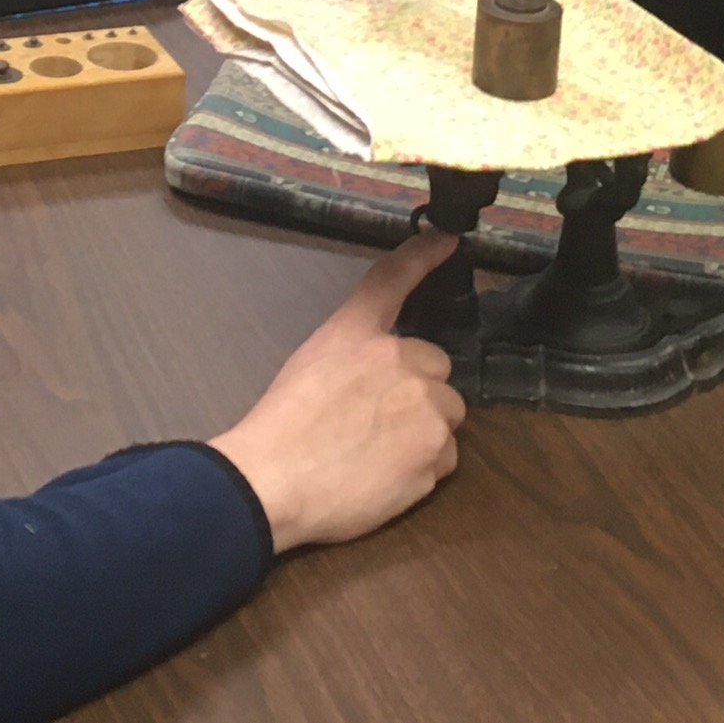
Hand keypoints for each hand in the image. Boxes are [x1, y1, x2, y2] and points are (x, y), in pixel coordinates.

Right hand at [207, 232, 467, 553]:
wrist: (275, 482)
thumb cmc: (282, 425)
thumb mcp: (310, 361)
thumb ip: (356, 353)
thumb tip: (385, 366)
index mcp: (359, 333)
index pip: (393, 279)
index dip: (423, 254)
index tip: (446, 240)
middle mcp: (401, 360)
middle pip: (437, 367)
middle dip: (420, 387)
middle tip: (381, 417)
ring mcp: (425, 409)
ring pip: (448, 414)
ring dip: (427, 428)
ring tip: (383, 452)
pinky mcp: (435, 455)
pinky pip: (446, 457)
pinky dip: (426, 467)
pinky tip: (390, 476)